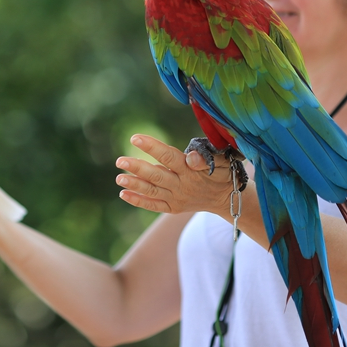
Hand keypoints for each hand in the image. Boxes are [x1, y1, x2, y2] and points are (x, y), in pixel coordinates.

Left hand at [115, 135, 237, 214]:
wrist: (226, 197)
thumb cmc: (222, 172)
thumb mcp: (222, 162)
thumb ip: (206, 158)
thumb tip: (192, 157)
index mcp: (191, 170)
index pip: (168, 157)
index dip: (151, 147)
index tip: (135, 138)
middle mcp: (182, 185)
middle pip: (156, 176)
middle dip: (137, 168)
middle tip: (120, 161)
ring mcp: (177, 198)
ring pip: (152, 191)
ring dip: (134, 185)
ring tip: (119, 178)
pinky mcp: (173, 207)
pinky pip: (154, 205)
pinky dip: (138, 201)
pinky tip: (123, 194)